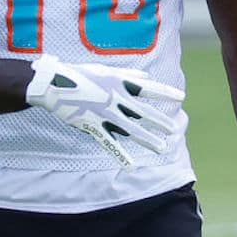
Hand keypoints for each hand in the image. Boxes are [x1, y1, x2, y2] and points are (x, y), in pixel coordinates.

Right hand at [25, 54, 184, 168]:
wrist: (55, 84)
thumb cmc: (82, 74)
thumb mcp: (107, 70)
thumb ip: (129, 75)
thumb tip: (148, 77)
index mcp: (120, 82)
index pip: (148, 88)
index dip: (165, 92)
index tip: (181, 96)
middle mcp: (115, 99)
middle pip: (143, 112)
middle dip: (160, 122)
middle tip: (174, 130)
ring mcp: (105, 114)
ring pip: (131, 130)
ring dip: (147, 139)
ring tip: (162, 147)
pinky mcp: (93, 126)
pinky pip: (110, 143)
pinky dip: (121, 155)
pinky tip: (133, 166)